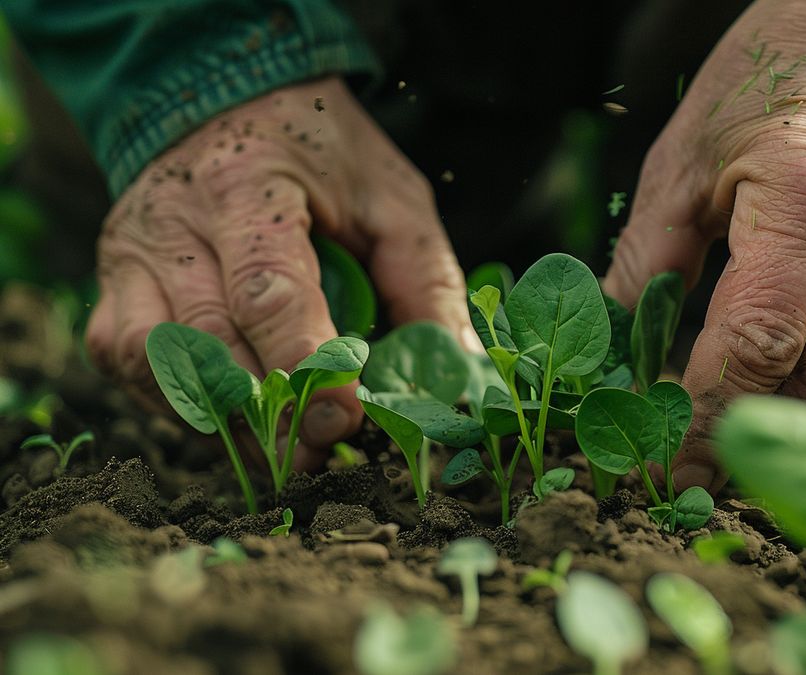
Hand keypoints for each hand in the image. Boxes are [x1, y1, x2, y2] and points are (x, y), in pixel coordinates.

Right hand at [86, 77, 472, 469]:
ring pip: (153, 360)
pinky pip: (126, 363)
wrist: (227, 101)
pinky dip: (178, 401)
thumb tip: (456, 370)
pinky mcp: (112, 284)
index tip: (348, 417)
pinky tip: (233, 414)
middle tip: (322, 451)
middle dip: (270, 410)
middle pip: (209, 338)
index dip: (309, 366)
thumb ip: (425, 281)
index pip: (268, 292)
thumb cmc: (323, 156)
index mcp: (247, 185)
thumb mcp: (392, 199)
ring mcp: (131, 254)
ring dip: (221, 417)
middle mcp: (172, 220)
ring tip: (282, 448)